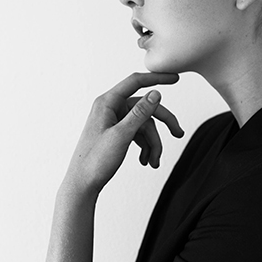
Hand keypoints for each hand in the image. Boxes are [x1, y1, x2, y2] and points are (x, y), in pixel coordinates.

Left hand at [63, 72, 183, 195]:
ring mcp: (114, 121)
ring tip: (154, 162)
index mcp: (107, 103)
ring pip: (144, 125)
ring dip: (153, 143)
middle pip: (145, 108)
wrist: (83, 184)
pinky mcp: (116, 133)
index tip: (175, 78)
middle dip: (163, 124)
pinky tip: (146, 161)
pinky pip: (138, 134)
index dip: (157, 78)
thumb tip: (155, 93)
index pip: (136, 82)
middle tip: (179, 134)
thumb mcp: (122, 135)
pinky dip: (145, 147)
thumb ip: (140, 113)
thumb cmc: (96, 161)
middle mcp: (110, 109)